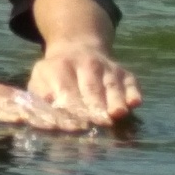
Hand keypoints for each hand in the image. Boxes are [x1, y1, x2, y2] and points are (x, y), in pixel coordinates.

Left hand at [19, 38, 140, 129]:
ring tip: (117, 114)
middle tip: (97, 123)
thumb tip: (40, 114)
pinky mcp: (125, 74)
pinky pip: (131, 83)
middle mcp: (86, 65)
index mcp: (61, 67)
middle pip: (91, 87)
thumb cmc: (55, 74)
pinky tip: (134, 102)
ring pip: (112, 85)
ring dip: (115, 100)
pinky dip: (134, 92)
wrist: (78, 48)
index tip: (73, 125)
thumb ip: (39, 96)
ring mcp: (108, 68)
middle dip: (94, 106)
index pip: (66, 89)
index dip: (70, 107)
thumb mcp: (40, 79)